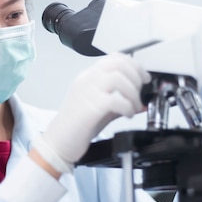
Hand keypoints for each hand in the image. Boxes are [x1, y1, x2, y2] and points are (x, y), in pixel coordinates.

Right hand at [34, 53, 149, 172]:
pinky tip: (127, 115)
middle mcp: (87, 80)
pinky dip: (127, 107)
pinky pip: (114, 100)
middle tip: (141, 92)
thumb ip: (121, 102)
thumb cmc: (77, 127)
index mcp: (89, 77)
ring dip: (133, 92)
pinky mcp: (89, 108)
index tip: (143, 77)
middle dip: (136, 76)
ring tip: (134, 106)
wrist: (58, 143)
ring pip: (118, 78)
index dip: (134, 65)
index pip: (114, 58)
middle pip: (118, 64)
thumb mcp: (102, 108)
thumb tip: (142, 102)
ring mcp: (87, 92)